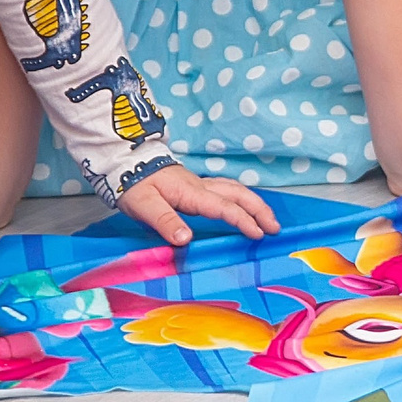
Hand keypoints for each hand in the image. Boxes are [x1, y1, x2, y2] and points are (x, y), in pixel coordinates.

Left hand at [119, 165, 280, 245]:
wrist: (127, 162)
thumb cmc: (134, 183)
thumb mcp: (144, 205)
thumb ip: (166, 222)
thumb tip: (186, 238)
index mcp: (192, 193)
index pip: (224, 207)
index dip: (243, 220)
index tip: (258, 234)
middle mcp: (201, 187)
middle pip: (239, 194)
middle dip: (260, 210)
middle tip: (274, 228)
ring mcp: (200, 185)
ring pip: (236, 190)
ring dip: (254, 203)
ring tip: (268, 219)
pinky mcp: (196, 186)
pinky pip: (227, 189)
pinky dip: (242, 197)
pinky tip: (245, 204)